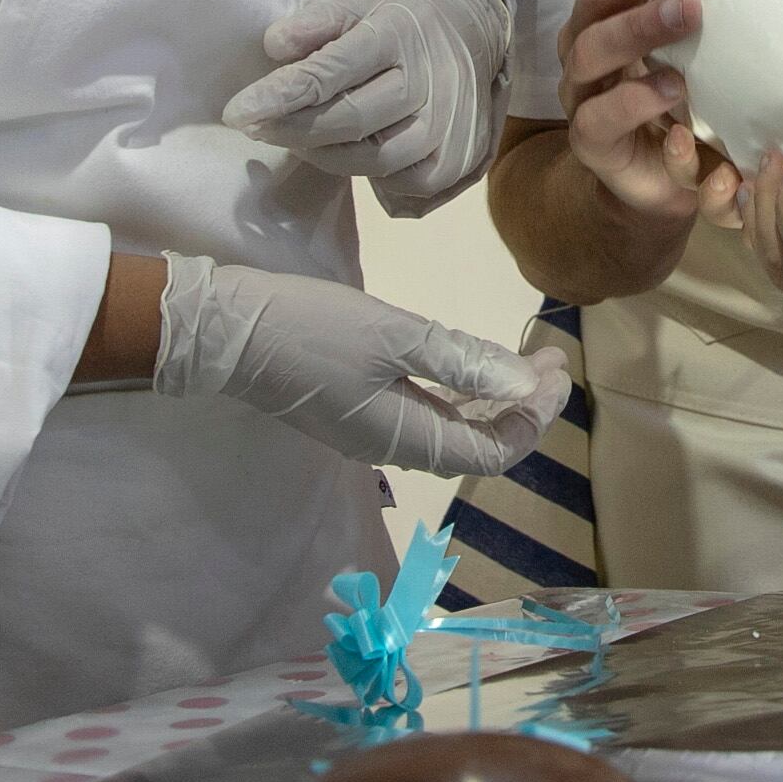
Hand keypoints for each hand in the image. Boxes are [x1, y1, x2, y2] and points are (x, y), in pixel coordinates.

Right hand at [154, 254, 569, 475]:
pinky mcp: (356, 407)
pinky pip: (424, 411)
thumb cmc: (313, 330)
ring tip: (523, 359)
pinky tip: (470, 363)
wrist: (227, 331)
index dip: (533, 418)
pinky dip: (458, 392)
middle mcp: (394, 446)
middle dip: (520, 406)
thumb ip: (461, 363)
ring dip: (491, 397)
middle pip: (477, 443)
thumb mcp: (395, 338)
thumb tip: (522, 386)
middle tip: (548, 359)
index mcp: (407, 439)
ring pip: (451, 427)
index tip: (555, 370)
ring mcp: (372, 429)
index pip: (493, 450)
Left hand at [224, 0, 506, 204]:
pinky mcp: (457, 160)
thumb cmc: (399, 19)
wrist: (473, 33)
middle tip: (254, 127)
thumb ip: (314, 20)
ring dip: (324, 154)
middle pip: (350, 121)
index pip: (330, 72)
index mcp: (399, 33)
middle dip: (292, 129)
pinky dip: (367, 173)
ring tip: (297, 137)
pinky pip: (401, 184)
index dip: (278, 96)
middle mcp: (431, 81)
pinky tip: (346, 151)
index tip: (236, 112)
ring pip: (373, 160)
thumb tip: (274, 48)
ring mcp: (449, 126)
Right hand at [556, 0, 752, 224]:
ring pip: (591, 46)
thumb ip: (734, 2)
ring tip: (691, 11)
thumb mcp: (718, 44)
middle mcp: (588, 35)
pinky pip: (599, 116)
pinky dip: (635, 99)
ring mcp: (582, 89)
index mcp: (618, 0)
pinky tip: (673, 88)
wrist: (669, 183)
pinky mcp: (590, 141)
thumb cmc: (694, 99)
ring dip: (641, 23)